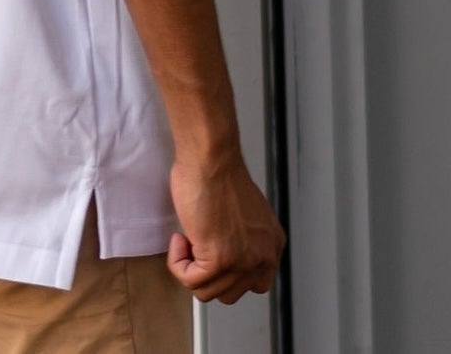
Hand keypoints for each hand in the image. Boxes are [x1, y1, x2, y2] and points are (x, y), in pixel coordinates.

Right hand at [167, 150, 284, 303]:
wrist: (210, 157)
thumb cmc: (217, 172)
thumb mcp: (244, 215)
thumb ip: (242, 239)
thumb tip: (222, 255)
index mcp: (272, 245)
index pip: (252, 284)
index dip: (224, 272)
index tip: (209, 251)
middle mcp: (264, 257)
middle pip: (230, 293)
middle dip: (206, 273)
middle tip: (195, 244)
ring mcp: (243, 261)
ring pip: (208, 292)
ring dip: (189, 268)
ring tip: (187, 238)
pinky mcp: (220, 260)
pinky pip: (191, 282)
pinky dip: (178, 264)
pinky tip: (180, 240)